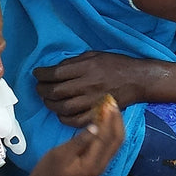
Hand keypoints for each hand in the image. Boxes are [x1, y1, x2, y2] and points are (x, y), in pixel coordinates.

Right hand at [30, 95, 124, 175]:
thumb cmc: (49, 169)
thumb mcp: (60, 154)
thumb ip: (78, 141)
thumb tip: (94, 126)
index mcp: (92, 163)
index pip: (106, 138)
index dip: (107, 119)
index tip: (105, 103)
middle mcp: (101, 164)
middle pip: (117, 139)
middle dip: (116, 119)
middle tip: (111, 102)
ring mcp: (101, 163)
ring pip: (116, 141)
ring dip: (116, 123)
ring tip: (111, 108)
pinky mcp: (99, 161)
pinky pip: (111, 143)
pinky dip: (112, 129)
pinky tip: (106, 120)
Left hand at [34, 52, 157, 126]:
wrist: (138, 79)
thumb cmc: (116, 64)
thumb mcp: (95, 55)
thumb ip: (75, 61)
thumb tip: (55, 68)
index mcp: (87, 67)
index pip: (56, 73)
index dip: (42, 74)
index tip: (37, 74)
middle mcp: (88, 84)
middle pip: (56, 91)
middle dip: (42, 90)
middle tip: (39, 88)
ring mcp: (92, 101)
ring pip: (62, 107)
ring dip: (50, 104)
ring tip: (47, 100)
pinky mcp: (97, 113)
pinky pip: (75, 120)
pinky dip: (64, 118)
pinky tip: (61, 112)